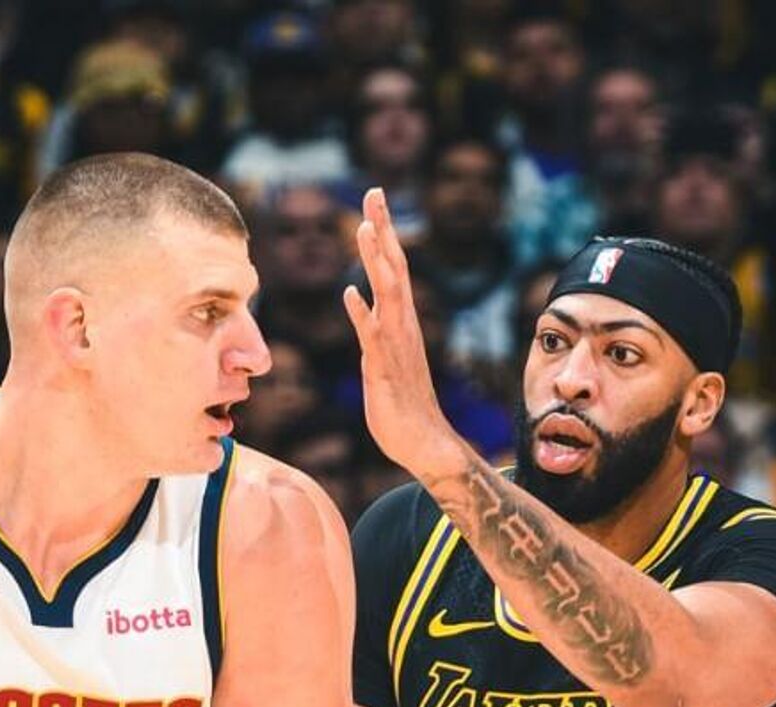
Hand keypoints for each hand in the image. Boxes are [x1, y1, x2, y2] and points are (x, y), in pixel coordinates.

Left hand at [342, 187, 466, 481]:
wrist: (425, 442)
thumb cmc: (403, 405)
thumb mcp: (382, 356)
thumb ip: (372, 326)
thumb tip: (359, 299)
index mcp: (402, 321)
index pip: (393, 268)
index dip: (383, 234)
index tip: (374, 203)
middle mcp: (402, 326)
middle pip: (393, 267)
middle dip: (382, 229)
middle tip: (373, 194)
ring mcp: (394, 345)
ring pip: (386, 293)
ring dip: (374, 260)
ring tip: (363, 227)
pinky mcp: (383, 368)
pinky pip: (371, 337)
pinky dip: (362, 313)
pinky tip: (350, 293)